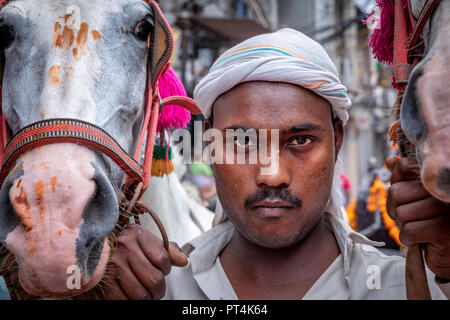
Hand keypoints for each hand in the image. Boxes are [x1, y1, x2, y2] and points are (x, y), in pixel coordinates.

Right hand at [103, 224, 187, 299]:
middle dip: (158, 290)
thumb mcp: (144, 242)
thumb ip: (166, 250)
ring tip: (143, 294)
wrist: (86, 251)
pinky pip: (123, 301)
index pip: (164, 260)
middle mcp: (124, 247)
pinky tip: (128, 296)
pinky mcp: (101, 283)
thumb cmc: (121, 247)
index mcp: (136, 234)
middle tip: (153, 289)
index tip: (159, 270)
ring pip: (141, 295)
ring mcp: (112, 265)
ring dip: (146, 299)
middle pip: (155, 280)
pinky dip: (129, 303)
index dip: (166, 270)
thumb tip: (184, 261)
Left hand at [386, 156, 449, 279]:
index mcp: (437, 178)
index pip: (404, 166)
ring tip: (419, 227)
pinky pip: (409, 231)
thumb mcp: (413, 197)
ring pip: (401, 213)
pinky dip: (408, 239)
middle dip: (396, 209)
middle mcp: (444, 190)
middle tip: (412, 217)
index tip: (407, 198)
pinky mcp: (445, 229)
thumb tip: (391, 161)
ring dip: (404, 226)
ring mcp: (447, 209)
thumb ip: (403, 179)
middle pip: (396, 192)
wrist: (448, 253)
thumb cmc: (429, 223)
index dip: (396, 185)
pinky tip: (421, 240)